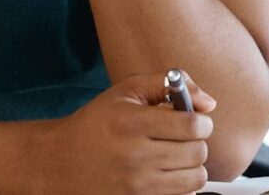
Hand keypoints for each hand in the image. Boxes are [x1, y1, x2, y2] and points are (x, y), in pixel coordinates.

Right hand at [34, 71, 217, 194]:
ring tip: (175, 157)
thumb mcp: (127, 91)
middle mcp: (133, 156)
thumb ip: (170, 84)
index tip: (194, 122)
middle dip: (196, 143)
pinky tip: (166, 175)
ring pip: (194, 179)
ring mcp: (135, 186)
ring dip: (191, 167)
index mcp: (131, 123)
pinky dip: (181, 188)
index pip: (193, 125)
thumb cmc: (97, 123)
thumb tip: (209, 103)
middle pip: (197, 153)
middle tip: (183, 139)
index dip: (202, 121)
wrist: (59, 163)